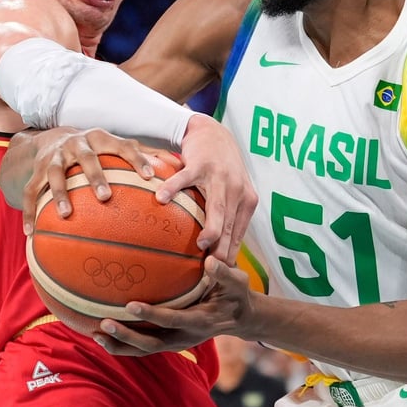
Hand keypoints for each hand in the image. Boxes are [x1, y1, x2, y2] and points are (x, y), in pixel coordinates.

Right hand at [18, 127, 156, 235]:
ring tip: (66, 214)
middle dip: (95, 176)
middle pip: (86, 158)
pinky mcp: (37, 170)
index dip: (137, 159)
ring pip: (55, 174)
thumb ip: (144, 154)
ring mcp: (55, 157)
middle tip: (106, 197)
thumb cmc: (96, 147)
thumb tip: (177, 164)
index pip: (123, 145)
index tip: (150, 177)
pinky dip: (30, 212)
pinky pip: (30, 191)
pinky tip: (31, 233)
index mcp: (101, 138)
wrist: (54, 137)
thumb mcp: (117, 145)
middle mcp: (76, 144)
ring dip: (59, 193)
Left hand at [92, 256, 252, 354]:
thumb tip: (209, 260)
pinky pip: (144, 347)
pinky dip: (124, 344)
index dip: (151, 315)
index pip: (172, 320)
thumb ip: (224, 273)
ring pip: (144, 350)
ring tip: (96, 334)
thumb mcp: (237, 282)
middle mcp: (186, 337)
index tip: (130, 305)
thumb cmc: (237, 294)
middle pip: (152, 343)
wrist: (240, 318)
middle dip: (127, 336)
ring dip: (121, 344)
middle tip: (104, 323)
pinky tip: (103, 335)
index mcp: (200, 321)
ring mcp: (177, 343)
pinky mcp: (170, 342)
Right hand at [156, 114, 257, 264]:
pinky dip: (173, 189)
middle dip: (223, 248)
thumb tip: (219, 254)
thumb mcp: (234, 193)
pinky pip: (184, 179)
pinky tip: (161, 199)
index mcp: (246, 199)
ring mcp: (219, 175)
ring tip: (199, 245)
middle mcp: (236, 189)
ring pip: (216, 206)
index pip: (239, 232)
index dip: (231, 254)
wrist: (213, 132)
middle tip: (213, 268)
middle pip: (230, 224)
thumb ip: (230, 218)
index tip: (221, 274)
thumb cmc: (221, 169)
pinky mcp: (200, 163)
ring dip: (210, 226)